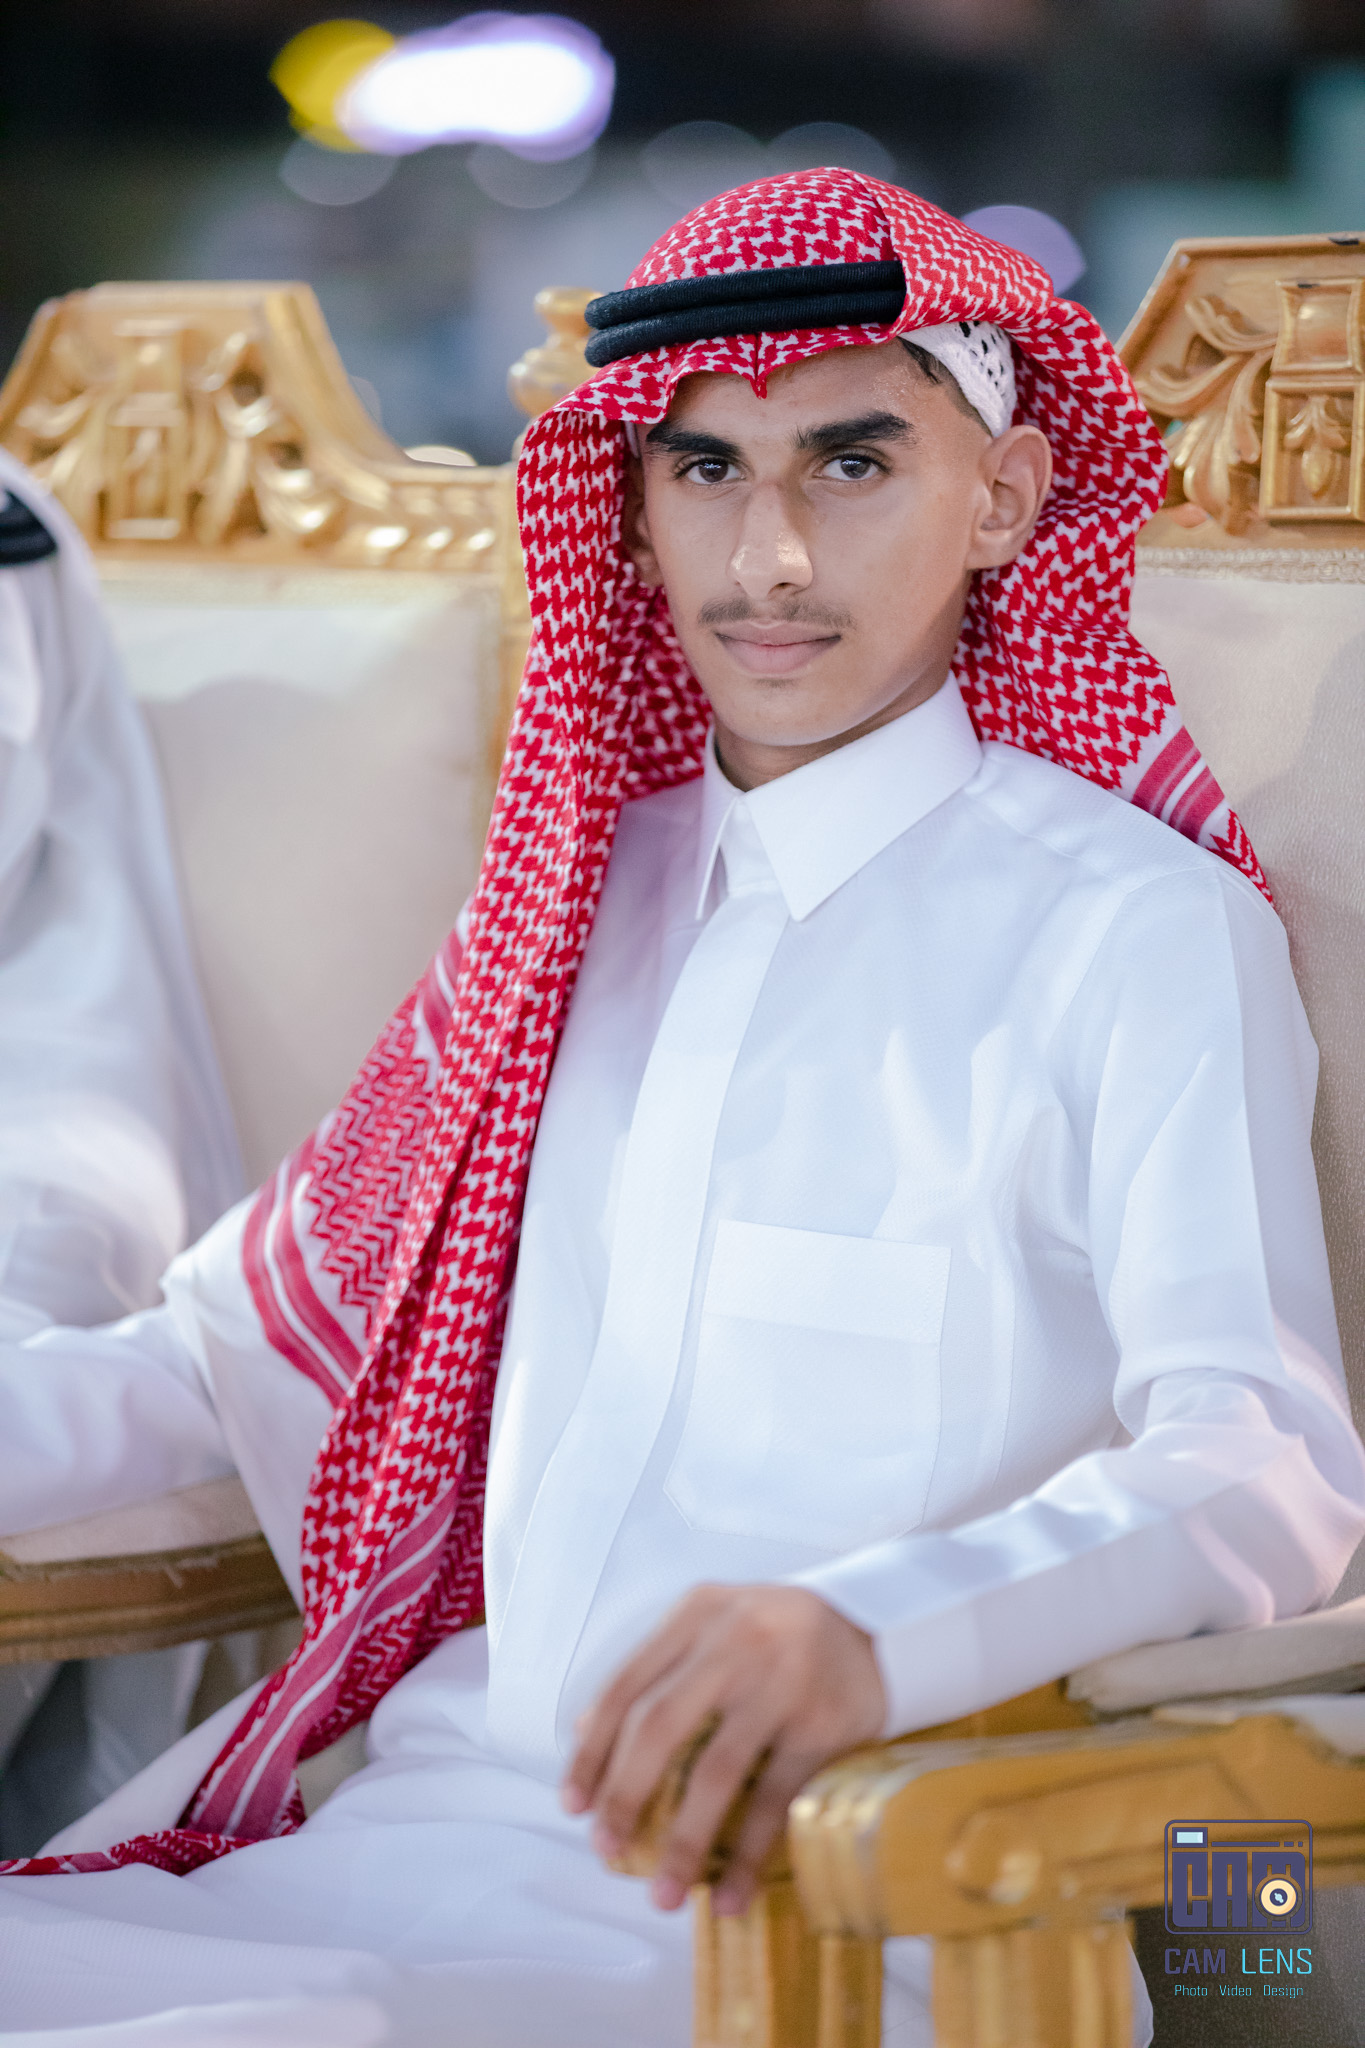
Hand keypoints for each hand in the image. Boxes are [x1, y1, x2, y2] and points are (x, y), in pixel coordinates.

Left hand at [562, 1583, 884, 1916]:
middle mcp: (734, 1641)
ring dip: (683, 1840)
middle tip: (607, 1851)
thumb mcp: (712, 1627)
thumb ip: (656, 1669)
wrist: (877, 1626)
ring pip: (716, 1771)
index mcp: (696, 1614)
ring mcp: (781, 1683)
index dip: (593, 1751)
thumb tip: (584, 1732)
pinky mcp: (823, 1725)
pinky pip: (776, 1799)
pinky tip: (730, 1894)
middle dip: (625, 1797)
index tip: (574, 1806)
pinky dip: (748, 1853)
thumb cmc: (775, 1633)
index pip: (626, 1686)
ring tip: (665, 1893)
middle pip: (659, 1726)